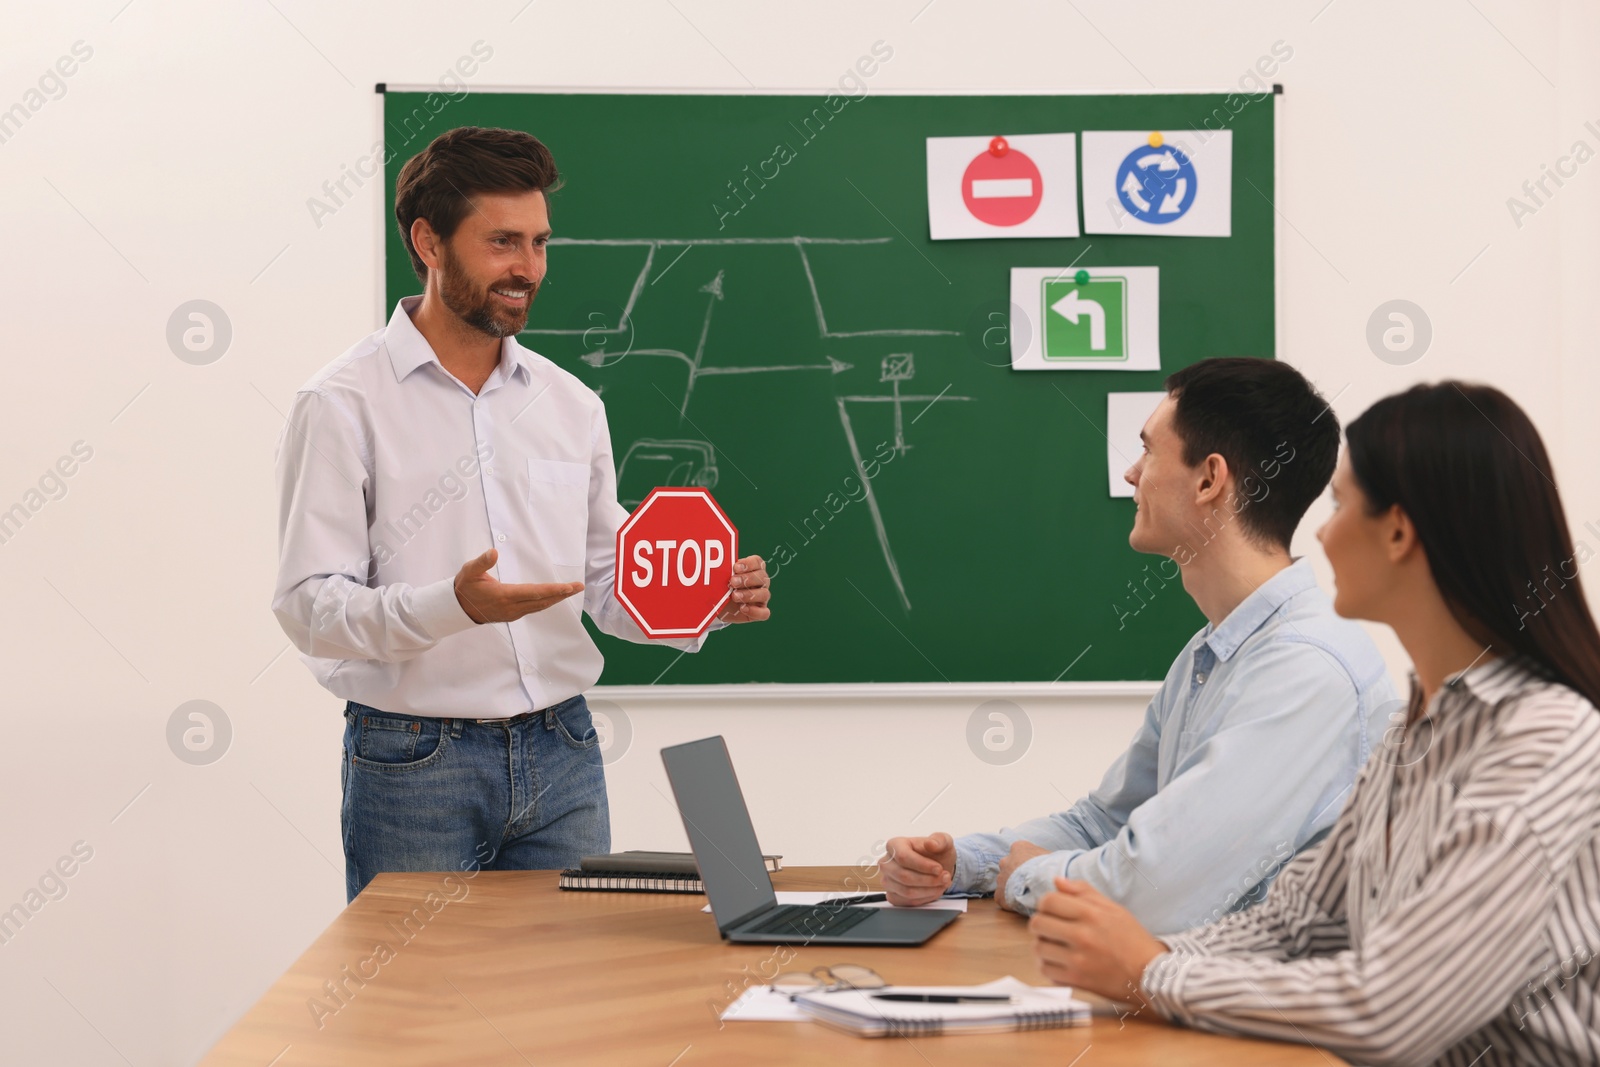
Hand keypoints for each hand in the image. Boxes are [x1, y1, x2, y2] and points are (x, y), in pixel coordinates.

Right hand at [453, 548, 583, 623]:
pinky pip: (534, 608)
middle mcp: (512, 607)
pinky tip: (553, 597)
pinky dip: (546, 602)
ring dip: (556, 598)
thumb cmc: (465, 588)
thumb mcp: (469, 572)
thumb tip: (494, 551)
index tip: (568, 587)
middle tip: (578, 586)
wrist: (457, 608)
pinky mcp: (512, 615)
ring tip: (570, 591)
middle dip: (562, 594)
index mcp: (504, 595)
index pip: (534, 592)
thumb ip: (482, 562)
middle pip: (542, 601)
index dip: (552, 590)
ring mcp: (513, 613)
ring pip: (539, 606)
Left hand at [717, 555, 770, 623]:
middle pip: (762, 577)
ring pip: (764, 594)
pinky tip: (742, 608)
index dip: (749, 564)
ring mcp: (762, 597)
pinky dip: (754, 611)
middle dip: (747, 579)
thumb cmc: (723, 585)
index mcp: (754, 569)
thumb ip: (723, 571)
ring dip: (749, 594)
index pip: (757, 562)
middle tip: (732, 582)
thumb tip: (717, 567)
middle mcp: (761, 582)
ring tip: (735, 596)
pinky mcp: (760, 611)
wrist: (719, 604)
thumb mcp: (721, 577)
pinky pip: (764, 613)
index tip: (735, 567)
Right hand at [880, 833, 955, 905]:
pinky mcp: (892, 895)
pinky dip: (924, 898)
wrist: (936, 868)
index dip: (922, 865)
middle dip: (928, 880)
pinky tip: (934, 891)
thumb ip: (939, 840)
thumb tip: (931, 844)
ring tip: (942, 884)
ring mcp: (887, 880)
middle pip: (904, 876)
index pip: (903, 857)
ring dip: (929, 890)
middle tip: (945, 878)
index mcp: (894, 845)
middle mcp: (886, 863)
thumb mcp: (943, 841)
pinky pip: (907, 902)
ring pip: (906, 891)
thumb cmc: (936, 853)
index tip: (939, 869)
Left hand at [995, 840, 1049, 911]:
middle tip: (1029, 883)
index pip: (1018, 852)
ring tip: (1027, 894)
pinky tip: (1021, 904)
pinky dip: (1009, 901)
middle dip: (1016, 874)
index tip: (1033, 870)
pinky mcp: (999, 894)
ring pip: (1004, 882)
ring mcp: (1001, 877)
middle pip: (1009, 867)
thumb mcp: (1050, 855)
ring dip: (1012, 888)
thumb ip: (1043, 856)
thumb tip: (1049, 861)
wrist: (1044, 882)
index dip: (1026, 862)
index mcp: (1018, 848)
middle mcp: (1006, 860)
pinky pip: (1002, 897)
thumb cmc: (1051, 867)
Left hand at [1030, 877, 1167, 1006]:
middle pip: (1038, 924)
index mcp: (1091, 914)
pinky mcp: (1076, 980)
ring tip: (1056, 946)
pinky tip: (1061, 961)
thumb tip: (1057, 881)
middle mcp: (1082, 935)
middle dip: (1041, 924)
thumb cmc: (1133, 939)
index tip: (1051, 910)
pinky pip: (1045, 970)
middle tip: (1052, 928)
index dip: (1045, 903)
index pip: (1048, 901)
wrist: (1151, 974)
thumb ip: (1084, 892)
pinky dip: (1049, 965)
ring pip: (1038, 948)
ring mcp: (1078, 960)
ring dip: (1044, 945)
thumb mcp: (1114, 908)